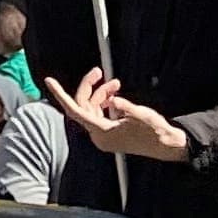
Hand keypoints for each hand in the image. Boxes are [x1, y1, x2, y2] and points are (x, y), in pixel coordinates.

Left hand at [51, 68, 188, 167]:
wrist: (167, 145)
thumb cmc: (156, 132)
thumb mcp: (142, 116)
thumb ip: (126, 108)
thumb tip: (114, 101)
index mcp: (102, 133)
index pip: (75, 111)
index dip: (61, 95)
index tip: (50, 81)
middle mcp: (100, 136)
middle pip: (84, 105)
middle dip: (90, 87)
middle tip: (98, 72)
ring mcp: (104, 135)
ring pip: (92, 108)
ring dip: (100, 93)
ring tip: (115, 83)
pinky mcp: (111, 133)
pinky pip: (99, 113)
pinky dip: (104, 101)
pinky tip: (114, 95)